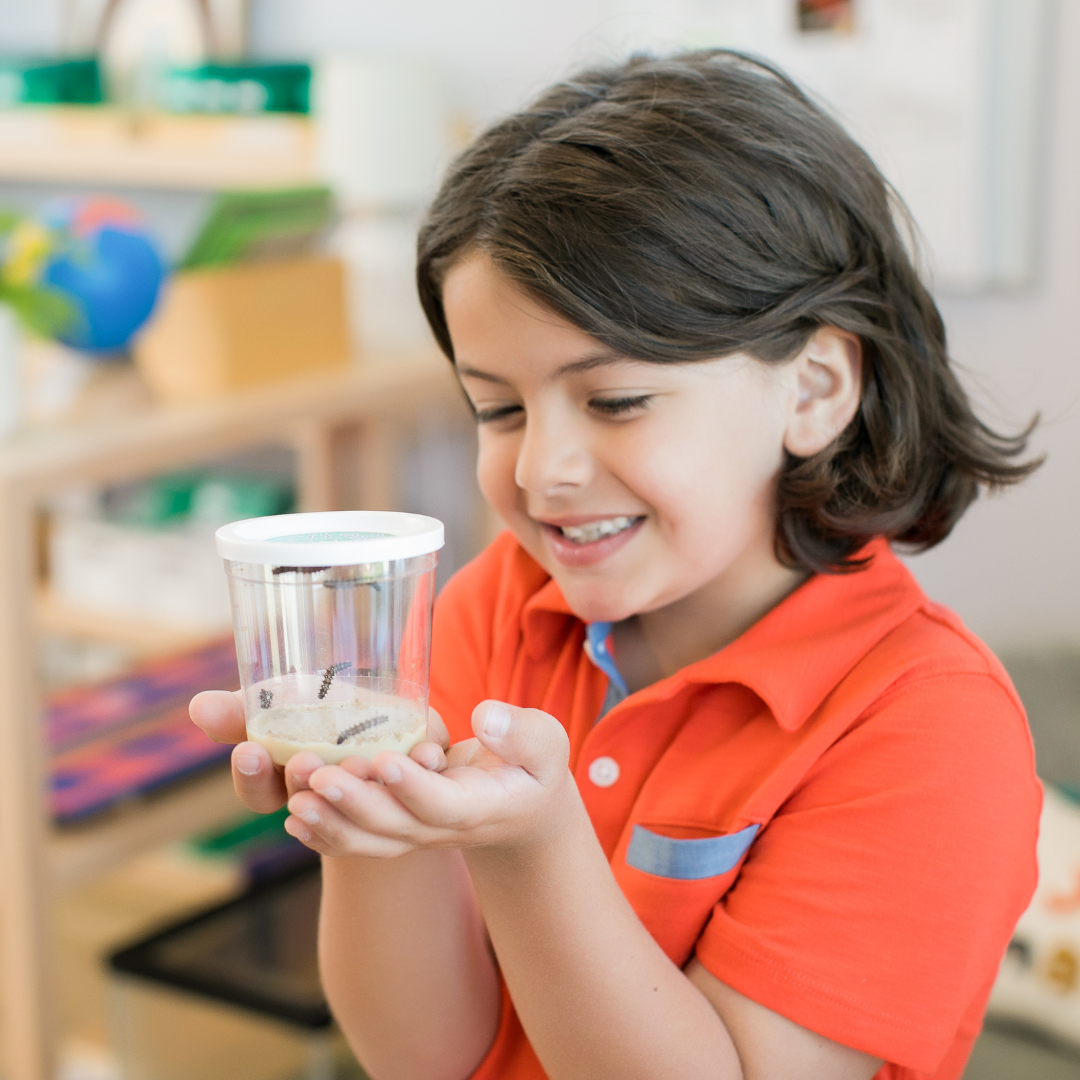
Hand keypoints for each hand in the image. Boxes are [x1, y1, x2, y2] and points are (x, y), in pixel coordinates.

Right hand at [188, 689, 450, 812]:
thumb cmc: (331, 711)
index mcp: (291, 781)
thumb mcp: (287, 701)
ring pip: (364, 803)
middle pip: (309, 802)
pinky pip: (422, 785)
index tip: (250, 750)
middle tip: (303, 760)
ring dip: (358, 784)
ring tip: (357, 763)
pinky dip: (421, 767)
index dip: (253, 777)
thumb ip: (246, 708)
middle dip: (303, 782)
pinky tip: (425, 753)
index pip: (259, 793)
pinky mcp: (421, 781)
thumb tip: (198, 707)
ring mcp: (375, 796)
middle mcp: (330, 798)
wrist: (403, 722)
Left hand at [284, 700, 572, 859]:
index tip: (385, 761)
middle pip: (394, 826)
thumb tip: (487, 717)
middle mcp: (443, 830)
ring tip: (294, 799)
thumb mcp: (546, 745)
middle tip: (318, 775)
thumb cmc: (533, 768)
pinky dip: (325, 834)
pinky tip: (293, 818)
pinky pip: (359, 841)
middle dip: (354, 802)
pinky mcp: (399, 831)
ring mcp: (417, 835)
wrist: (523, 811)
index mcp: (481, 808)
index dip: (413, 787)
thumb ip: (523, 733)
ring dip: (329, 822)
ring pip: (369, 840)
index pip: (443, 804)